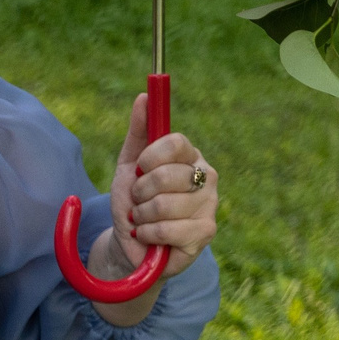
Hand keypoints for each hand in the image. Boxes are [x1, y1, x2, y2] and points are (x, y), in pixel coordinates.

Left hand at [88, 90, 218, 285]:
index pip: (176, 142)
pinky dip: (148, 234)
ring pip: (165, 204)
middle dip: (140, 191)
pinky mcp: (206, 232)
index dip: (151, 156)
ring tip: (143, 219)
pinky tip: (149, 236)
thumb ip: (138, 130)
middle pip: (168, 175)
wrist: (132, 243)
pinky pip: (168, 229)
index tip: (138, 167)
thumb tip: (143, 96)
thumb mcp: (129, 163)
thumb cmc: (133, 200)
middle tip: (138, 199)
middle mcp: (206, 176)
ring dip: (142, 215)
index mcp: (190, 155)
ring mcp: (210, 205)